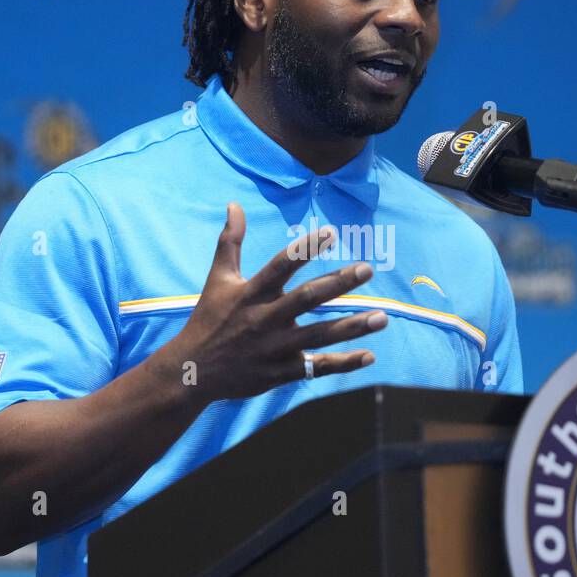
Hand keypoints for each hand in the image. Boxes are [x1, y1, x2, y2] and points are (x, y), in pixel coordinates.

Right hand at [160, 202, 387, 400]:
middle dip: (339, 283)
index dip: (306, 248)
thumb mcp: (218, 278)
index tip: (333, 232)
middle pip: (307, 298)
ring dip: (352, 327)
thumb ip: (231, 241)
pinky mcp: (281, 372)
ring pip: (319, 335)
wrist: (193, 371)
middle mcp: (265, 319)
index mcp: (252, 293)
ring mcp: (274, 348)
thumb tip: (234, 205)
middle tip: (367, 269)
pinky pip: (317, 367)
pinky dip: (343, 363)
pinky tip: (369, 355)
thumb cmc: (209, 318)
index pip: (281, 265)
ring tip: (383, 317)